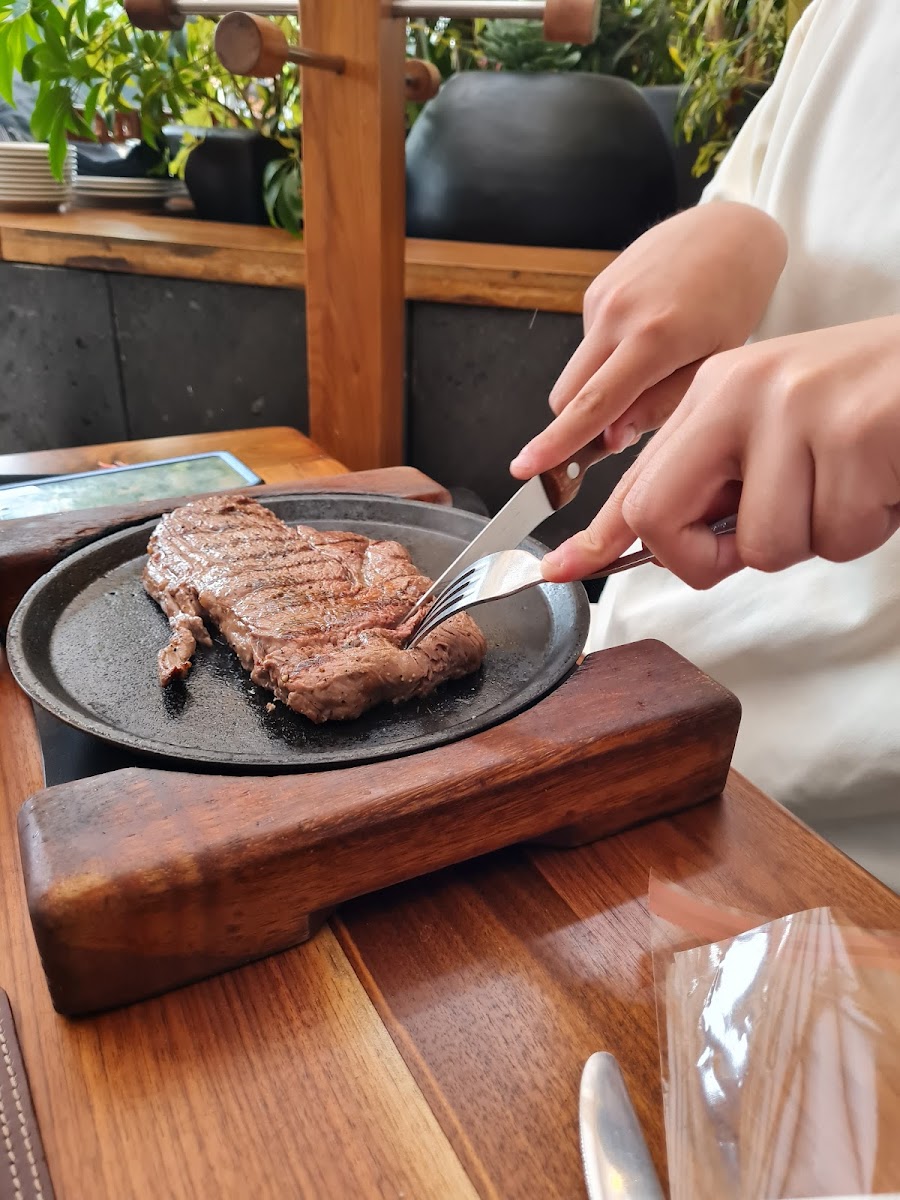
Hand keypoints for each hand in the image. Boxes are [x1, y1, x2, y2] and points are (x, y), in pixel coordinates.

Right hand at [510, 202, 787, 477]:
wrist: (730, 231)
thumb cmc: (733, 300)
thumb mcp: (713, 365)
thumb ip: (660, 406)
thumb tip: (611, 438)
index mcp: (653, 338)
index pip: (592, 404)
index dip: (557, 443)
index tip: (526, 467)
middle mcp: (618, 314)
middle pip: (568, 395)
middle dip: (579, 424)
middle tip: (617, 433)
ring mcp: (601, 298)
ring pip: (576, 373)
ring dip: (598, 389)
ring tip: (651, 368)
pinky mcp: (595, 289)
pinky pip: (588, 345)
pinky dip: (607, 358)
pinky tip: (645, 337)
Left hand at [541, 318, 899, 587]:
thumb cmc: (872, 406)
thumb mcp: (780, 428)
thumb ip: (722, 480)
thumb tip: (667, 544)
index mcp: (716, 392)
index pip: (639, 479)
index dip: (598, 535)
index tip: (561, 569)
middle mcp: (742, 392)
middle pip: (663, 517)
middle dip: (707, 558)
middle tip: (762, 538)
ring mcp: (796, 408)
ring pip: (764, 545)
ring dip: (818, 536)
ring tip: (852, 483)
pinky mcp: (855, 432)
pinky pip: (837, 535)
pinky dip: (869, 526)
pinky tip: (885, 478)